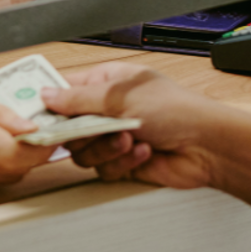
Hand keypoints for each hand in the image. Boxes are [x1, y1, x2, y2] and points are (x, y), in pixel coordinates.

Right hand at [42, 62, 250, 214]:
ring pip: (82, 152)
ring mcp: (113, 137)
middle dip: (85, 132)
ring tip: (130, 138)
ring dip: (106, 148)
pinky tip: (143, 151)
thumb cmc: (176, 110)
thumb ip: (77, 98)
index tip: (41, 115)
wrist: (208, 147)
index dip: (51, 104)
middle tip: (100, 128)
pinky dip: (122, 162)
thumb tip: (46, 95)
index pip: (64, 90)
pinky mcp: (122, 162)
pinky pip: (102, 169)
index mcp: (105, 82)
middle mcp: (107, 109)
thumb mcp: (120, 96)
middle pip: (67, 127)